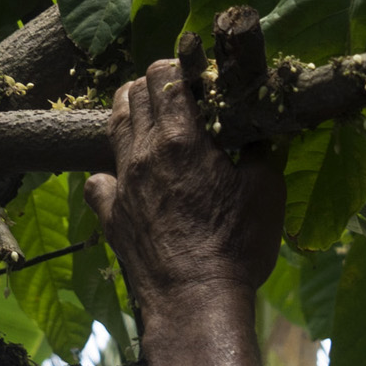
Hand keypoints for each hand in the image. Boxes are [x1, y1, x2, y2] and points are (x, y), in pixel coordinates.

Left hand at [81, 61, 281, 305]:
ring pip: (113, 127)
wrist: (194, 301)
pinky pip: (99, 180)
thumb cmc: (236, 245)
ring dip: (128, 111)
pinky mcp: (110, 215)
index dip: (177, 64)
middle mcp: (143, 153)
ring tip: (142, 110)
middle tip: (171, 89)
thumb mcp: (267, 190)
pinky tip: (121, 175)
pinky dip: (109, 170)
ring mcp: (121, 183)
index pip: (164, 76)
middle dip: (151, 82)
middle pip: (134, 94)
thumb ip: (260, 152)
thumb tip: (259, 133)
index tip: (193, 70)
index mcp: (180, 138)